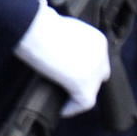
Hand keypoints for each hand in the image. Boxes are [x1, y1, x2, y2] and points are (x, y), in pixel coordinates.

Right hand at [17, 2, 107, 117]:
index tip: (72, 75)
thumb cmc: (40, 25)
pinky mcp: (83, 82)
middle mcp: (101, 54)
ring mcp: (93, 69)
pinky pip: (84, 102)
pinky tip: (63, 110)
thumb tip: (59, 43)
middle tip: (70, 89)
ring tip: (66, 101)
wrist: (35, 29)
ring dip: (79, 96)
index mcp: (98, 40)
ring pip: (92, 89)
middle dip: (87, 83)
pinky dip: (73, 108)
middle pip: (99, 75)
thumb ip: (68, 39)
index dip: (87, 70)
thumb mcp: (64, 29)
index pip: (98, 60)